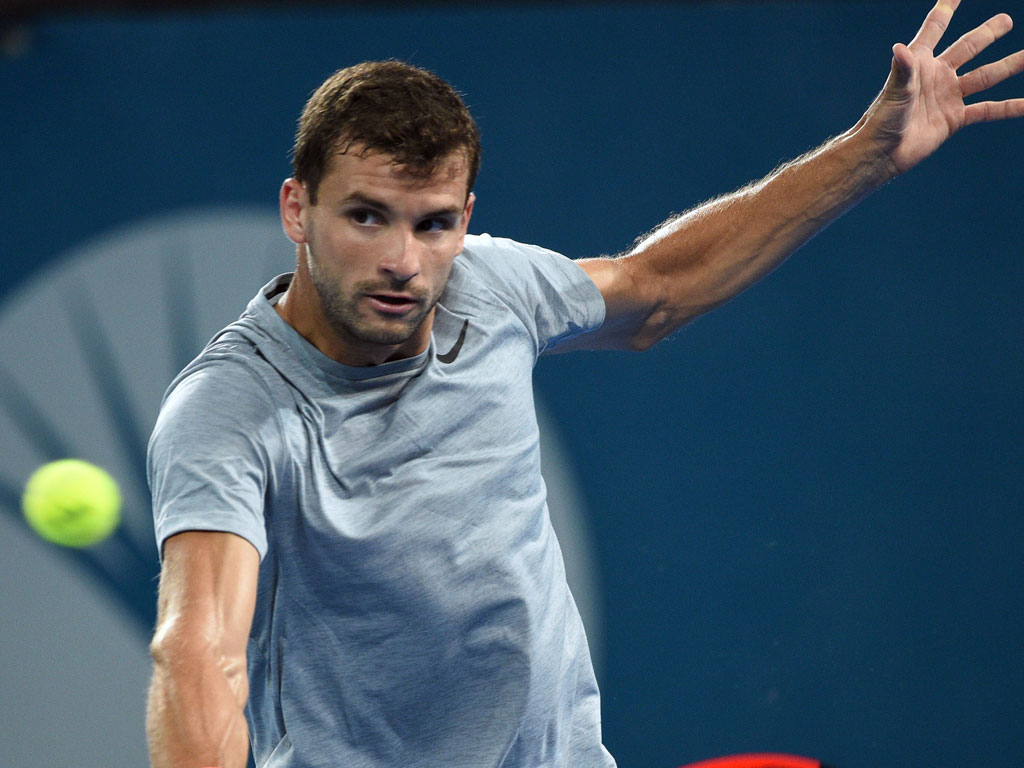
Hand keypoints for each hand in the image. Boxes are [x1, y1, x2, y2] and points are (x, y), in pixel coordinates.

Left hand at [861, 0, 1023, 174]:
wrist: (883, 153)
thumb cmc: (882, 120)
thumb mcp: (895, 92)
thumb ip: (902, 70)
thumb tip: (899, 48)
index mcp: (920, 62)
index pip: (935, 27)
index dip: (947, 7)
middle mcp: (937, 75)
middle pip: (968, 47)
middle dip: (988, 33)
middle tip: (1006, 20)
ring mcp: (948, 96)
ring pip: (985, 76)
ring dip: (1008, 65)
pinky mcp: (955, 118)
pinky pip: (988, 109)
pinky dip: (1009, 107)